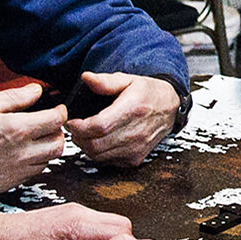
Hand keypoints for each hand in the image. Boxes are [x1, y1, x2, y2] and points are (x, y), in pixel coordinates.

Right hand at [0, 82, 65, 194]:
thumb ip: (15, 97)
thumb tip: (37, 91)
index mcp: (17, 129)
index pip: (56, 120)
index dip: (60, 111)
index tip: (57, 108)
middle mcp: (21, 153)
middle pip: (59, 144)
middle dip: (57, 131)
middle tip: (48, 124)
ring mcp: (16, 171)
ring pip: (48, 160)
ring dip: (47, 148)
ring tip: (34, 138)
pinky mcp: (9, 183)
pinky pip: (33, 173)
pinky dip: (34, 162)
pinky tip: (21, 153)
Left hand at [67, 72, 181, 167]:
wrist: (169, 107)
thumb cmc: (147, 92)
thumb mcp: (128, 79)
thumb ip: (105, 81)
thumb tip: (86, 78)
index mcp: (133, 109)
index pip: (100, 126)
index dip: (80, 127)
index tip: (71, 121)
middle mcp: (136, 132)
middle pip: (96, 144)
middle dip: (78, 138)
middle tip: (75, 128)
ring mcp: (137, 148)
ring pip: (99, 156)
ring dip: (85, 146)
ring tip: (84, 134)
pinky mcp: (136, 159)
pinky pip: (108, 161)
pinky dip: (98, 153)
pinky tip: (98, 141)